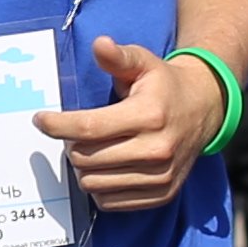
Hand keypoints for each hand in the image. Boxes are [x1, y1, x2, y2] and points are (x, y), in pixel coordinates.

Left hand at [38, 36, 219, 217]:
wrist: (205, 109)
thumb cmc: (165, 84)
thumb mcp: (144, 63)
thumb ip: (118, 57)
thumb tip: (100, 44)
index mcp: (148, 115)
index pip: (88, 128)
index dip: (57, 126)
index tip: (41, 120)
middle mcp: (156, 150)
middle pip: (85, 158)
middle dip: (70, 145)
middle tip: (75, 133)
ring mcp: (160, 177)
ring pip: (93, 184)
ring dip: (83, 168)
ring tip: (91, 149)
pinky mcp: (161, 195)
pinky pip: (110, 202)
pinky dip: (99, 187)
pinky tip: (106, 167)